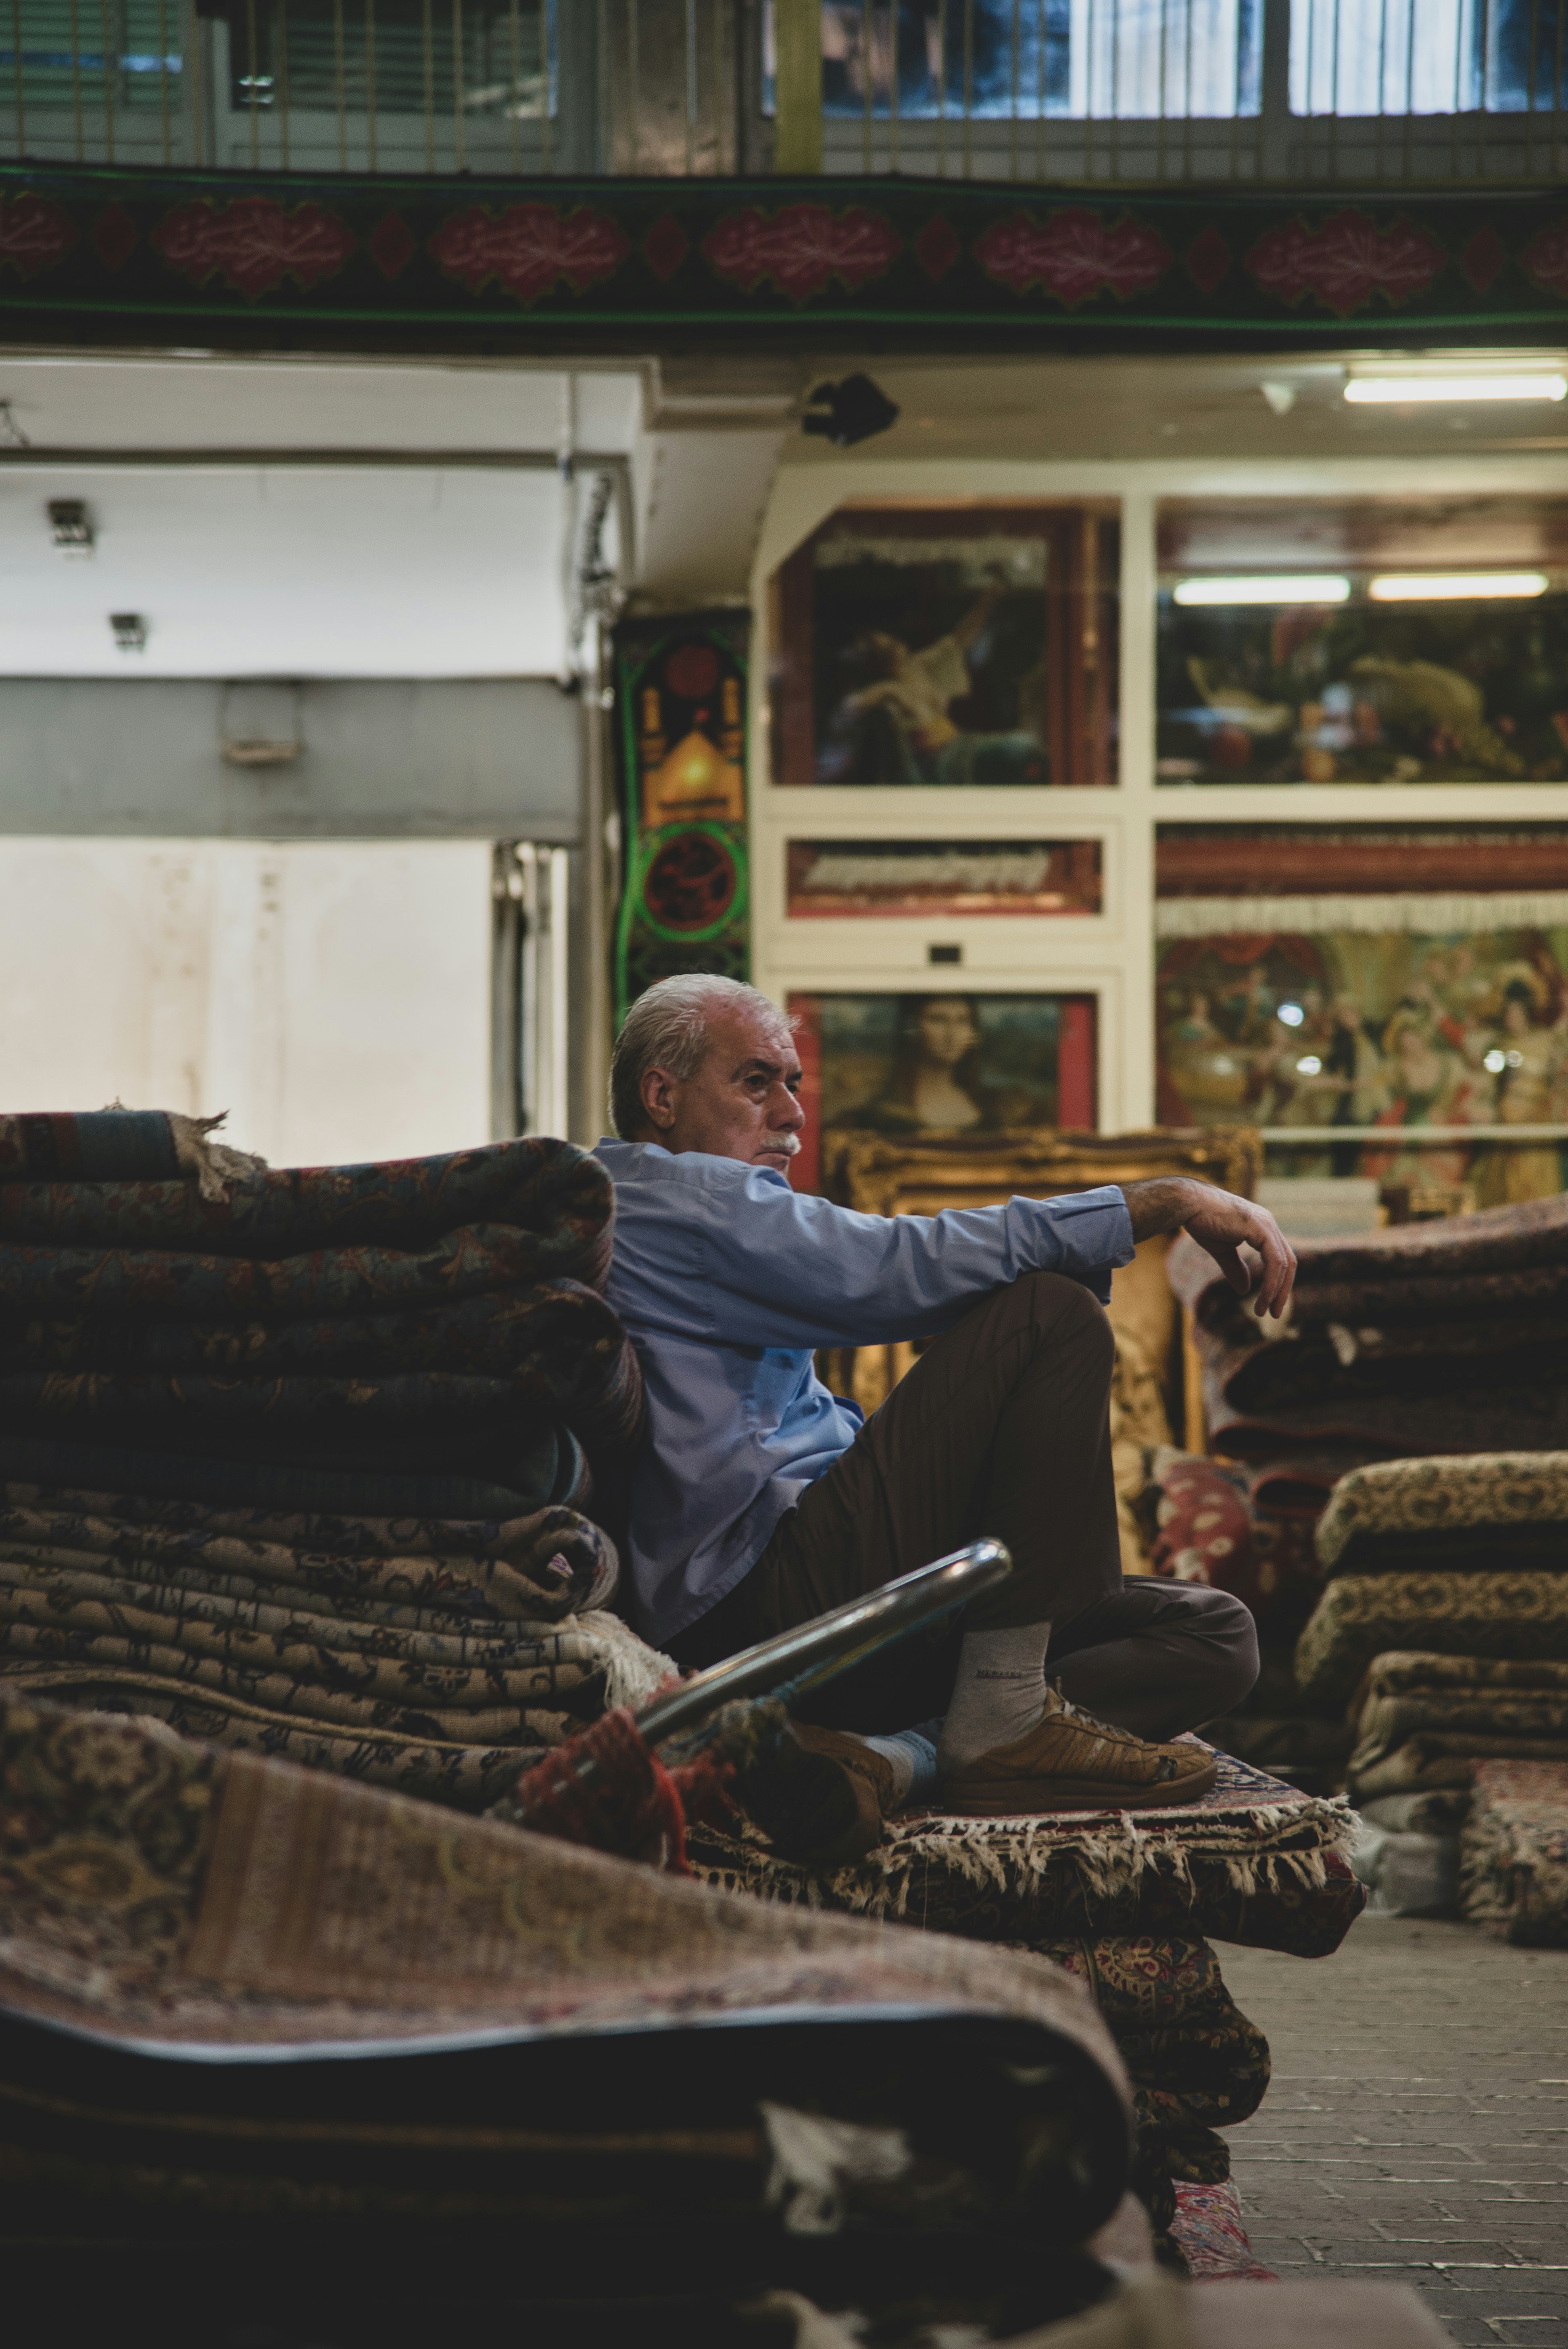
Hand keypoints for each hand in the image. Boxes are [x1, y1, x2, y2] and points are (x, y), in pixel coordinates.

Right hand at [1120, 1177, 1296, 1319]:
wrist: (1188, 1204)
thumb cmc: (1201, 1222)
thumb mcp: (1222, 1251)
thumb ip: (1235, 1268)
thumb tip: (1245, 1290)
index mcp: (1262, 1227)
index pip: (1280, 1258)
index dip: (1278, 1282)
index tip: (1270, 1305)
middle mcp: (1269, 1224)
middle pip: (1289, 1262)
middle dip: (1283, 1290)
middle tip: (1274, 1314)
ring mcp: (1267, 1225)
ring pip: (1284, 1264)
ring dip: (1276, 1291)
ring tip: (1264, 1311)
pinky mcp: (1260, 1228)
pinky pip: (1275, 1262)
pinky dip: (1271, 1283)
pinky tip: (1262, 1298)